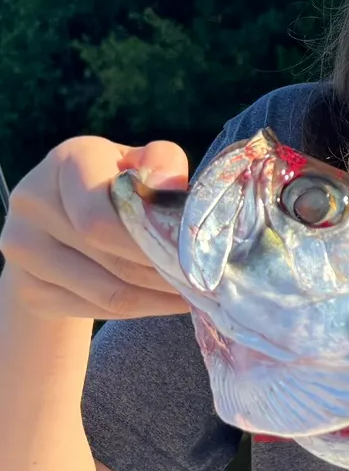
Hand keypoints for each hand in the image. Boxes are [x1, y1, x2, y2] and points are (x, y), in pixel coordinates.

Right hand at [0, 137, 189, 320]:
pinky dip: (141, 310)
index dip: (149, 241)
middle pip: (106, 253)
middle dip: (163, 271)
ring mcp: (22, 246)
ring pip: (106, 290)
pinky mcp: (26, 287)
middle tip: (205, 283)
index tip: (192, 257)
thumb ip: (163, 168)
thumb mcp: (143, 166)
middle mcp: (33, 199)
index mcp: (69, 160)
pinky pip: (96, 309)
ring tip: (196, 297)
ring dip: (158, 297)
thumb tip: (172, 190)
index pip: (100, 215)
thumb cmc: (118, 187)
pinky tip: (168, 303)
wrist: (64, 223)